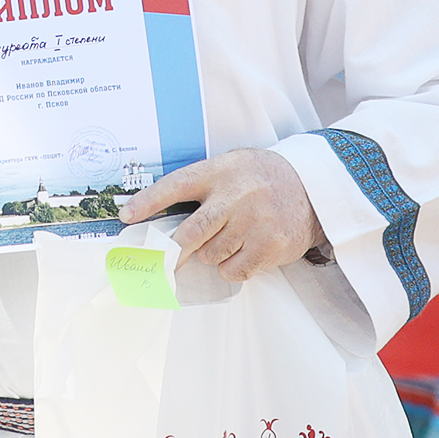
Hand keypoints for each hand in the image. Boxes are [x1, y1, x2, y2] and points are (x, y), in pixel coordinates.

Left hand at [117, 148, 325, 281]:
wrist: (312, 187)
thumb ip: (202, 188)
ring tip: (227, 240)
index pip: (176, 186)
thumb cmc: (261, 180)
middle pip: (191, 232)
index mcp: (219, 172)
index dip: (148, 202)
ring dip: (210, 255)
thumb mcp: (231, 167)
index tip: (126, 216)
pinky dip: (230, 268)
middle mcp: (235, 196)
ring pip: (210, 255)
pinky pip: (233, 270)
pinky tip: (242, 253)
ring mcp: (254, 221)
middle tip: (160, 262)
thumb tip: (162, 220)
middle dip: (171, 251)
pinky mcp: (270, 245)